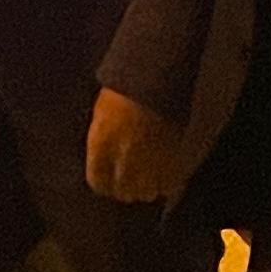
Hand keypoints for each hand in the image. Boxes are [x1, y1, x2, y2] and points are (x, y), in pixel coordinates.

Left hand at [84, 87, 195, 204]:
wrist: (157, 78)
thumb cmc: (126, 89)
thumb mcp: (102, 112)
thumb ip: (101, 140)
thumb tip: (104, 159)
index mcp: (100, 144)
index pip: (98, 182)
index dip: (104, 184)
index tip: (109, 183)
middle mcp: (122, 157)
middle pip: (123, 192)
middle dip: (125, 188)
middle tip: (131, 182)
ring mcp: (149, 161)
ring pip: (146, 193)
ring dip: (147, 188)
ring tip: (149, 180)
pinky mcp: (173, 160)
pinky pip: (168, 185)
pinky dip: (167, 183)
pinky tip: (166, 175)